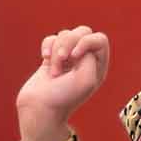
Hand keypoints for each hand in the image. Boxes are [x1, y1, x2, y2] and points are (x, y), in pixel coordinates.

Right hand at [16, 26, 109, 140]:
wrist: (40, 108)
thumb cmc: (64, 96)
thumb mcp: (86, 78)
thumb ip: (90, 55)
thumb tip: (78, 43)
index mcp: (98, 67)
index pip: (100, 39)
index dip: (86, 42)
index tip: (74, 57)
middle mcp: (85, 61)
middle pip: (82, 32)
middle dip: (68, 43)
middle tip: (62, 60)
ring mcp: (68, 58)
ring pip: (65, 34)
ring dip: (56, 50)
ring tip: (53, 70)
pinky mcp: (52, 57)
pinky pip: (51, 39)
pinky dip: (47, 46)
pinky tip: (44, 58)